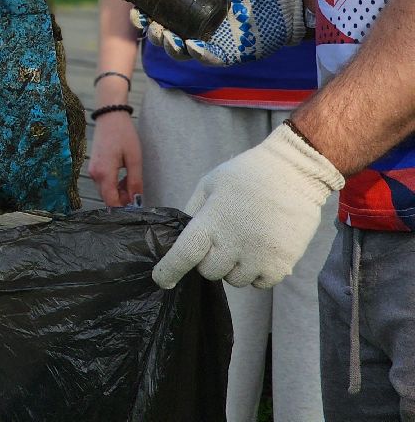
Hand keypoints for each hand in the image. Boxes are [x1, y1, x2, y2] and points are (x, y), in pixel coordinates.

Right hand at [88, 107, 142, 207]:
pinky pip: (103, 182)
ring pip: (105, 191)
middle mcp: (95, 174)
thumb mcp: (134, 159)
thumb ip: (135, 182)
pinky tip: (123, 178)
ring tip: (131, 183)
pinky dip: (113, 185)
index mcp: (105, 173)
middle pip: (107, 198)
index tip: (136, 209)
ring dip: (118, 192)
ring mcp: (92, 170)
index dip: (123, 209)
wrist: (110, 117)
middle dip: (122, 200)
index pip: (111, 201)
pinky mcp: (94, 166)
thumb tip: (136, 200)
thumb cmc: (123, 135)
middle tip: (136, 193)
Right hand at [132, 0, 303, 66]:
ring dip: (169, 46)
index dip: (145, 16)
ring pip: (180, 52)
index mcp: (191, 6)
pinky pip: (207, 59)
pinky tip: (193, 45)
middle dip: (152, 33)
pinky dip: (198, 54)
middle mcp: (196, 26)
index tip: (138, 11)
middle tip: (154, 26)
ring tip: (169, 36)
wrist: (286, 1)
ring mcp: (211, 41)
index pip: (160, 14)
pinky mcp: (228, 54)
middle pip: (164, 37)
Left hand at [152, 123, 342, 289]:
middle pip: (209, 272)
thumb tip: (182, 237)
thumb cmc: (246, 174)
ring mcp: (258, 257)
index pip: (184, 255)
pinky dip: (258, 273)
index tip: (162, 281)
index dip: (169, 270)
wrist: (294, 172)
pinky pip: (260, 284)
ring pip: (235, 280)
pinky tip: (262, 251)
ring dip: (235, 267)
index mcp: (211, 221)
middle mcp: (232, 244)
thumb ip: (194, 211)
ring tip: (245, 242)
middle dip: (210, 260)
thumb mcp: (209, 184)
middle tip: (222, 241)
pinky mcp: (281, 265)